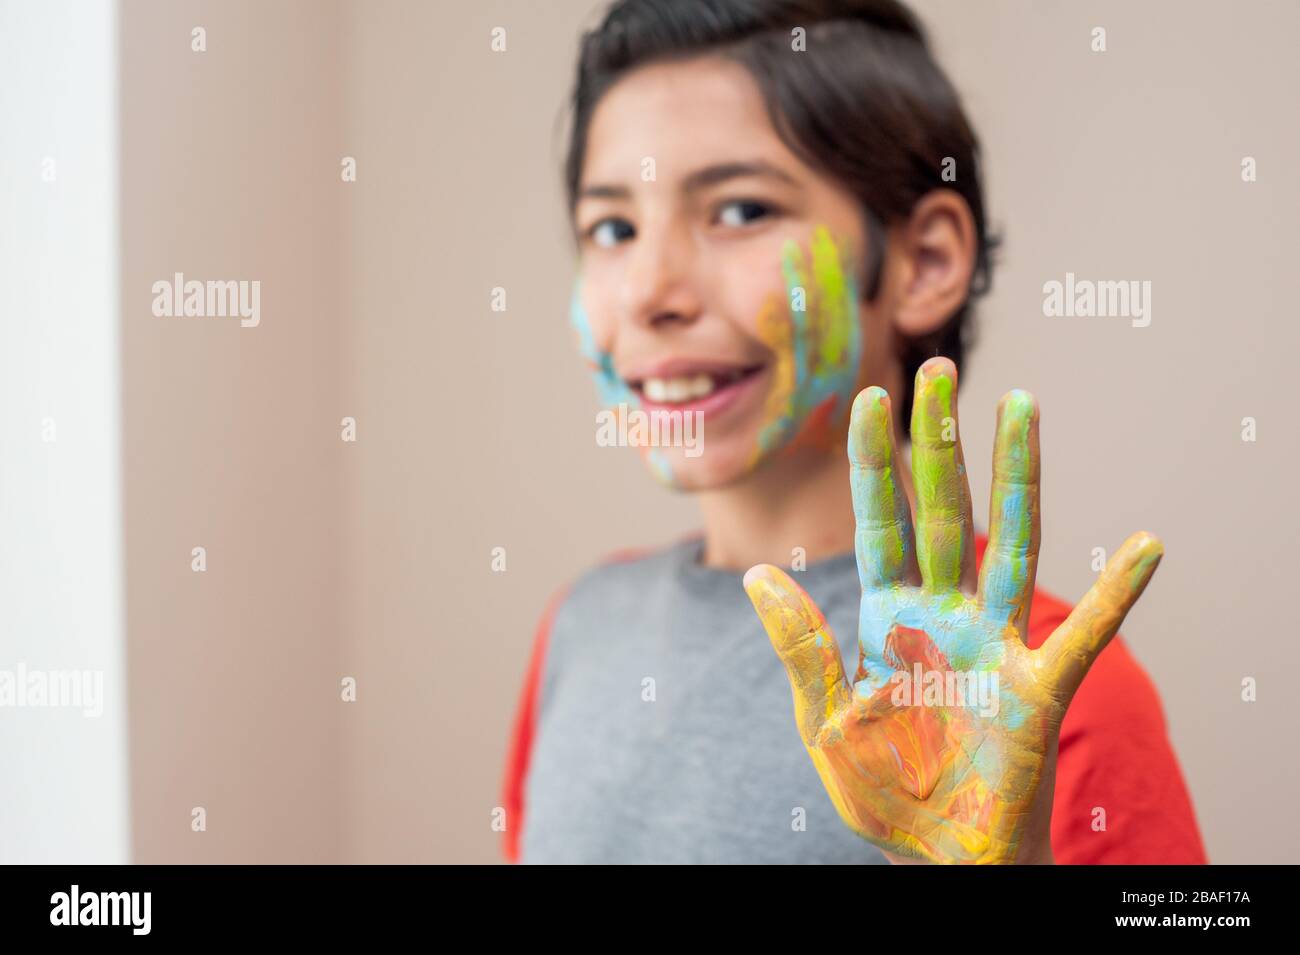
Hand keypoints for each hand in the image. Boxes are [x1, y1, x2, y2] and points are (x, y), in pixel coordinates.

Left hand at [743, 357, 1163, 863]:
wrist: (937, 856)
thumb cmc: (884, 790)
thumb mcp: (825, 719)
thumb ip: (800, 645)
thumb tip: (755, 571)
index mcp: (888, 617)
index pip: (879, 523)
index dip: (874, 463)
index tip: (871, 398)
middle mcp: (943, 614)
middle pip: (942, 510)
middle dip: (938, 442)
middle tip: (938, 369)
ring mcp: (994, 643)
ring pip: (1008, 542)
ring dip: (1016, 475)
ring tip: (1022, 406)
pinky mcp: (1037, 688)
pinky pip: (1085, 635)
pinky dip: (1118, 593)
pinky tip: (1146, 544)